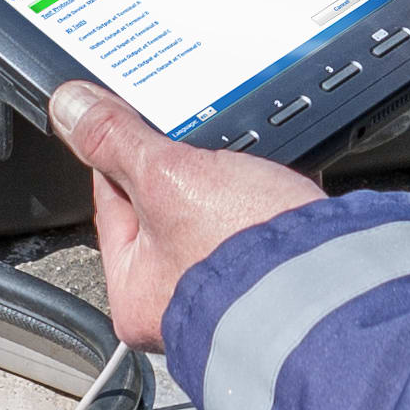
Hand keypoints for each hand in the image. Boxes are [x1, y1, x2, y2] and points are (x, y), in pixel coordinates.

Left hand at [51, 83, 319, 351]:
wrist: (337, 286)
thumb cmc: (245, 257)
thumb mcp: (168, 178)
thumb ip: (117, 140)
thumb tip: (72, 108)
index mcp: (135, 293)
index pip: (112, 202)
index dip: (124, 151)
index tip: (133, 117)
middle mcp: (180, 301)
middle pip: (168, 206)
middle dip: (188, 167)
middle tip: (200, 139)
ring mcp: (232, 289)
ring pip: (218, 211)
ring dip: (233, 179)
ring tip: (244, 159)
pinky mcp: (277, 273)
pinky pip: (261, 222)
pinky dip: (267, 197)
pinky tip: (276, 178)